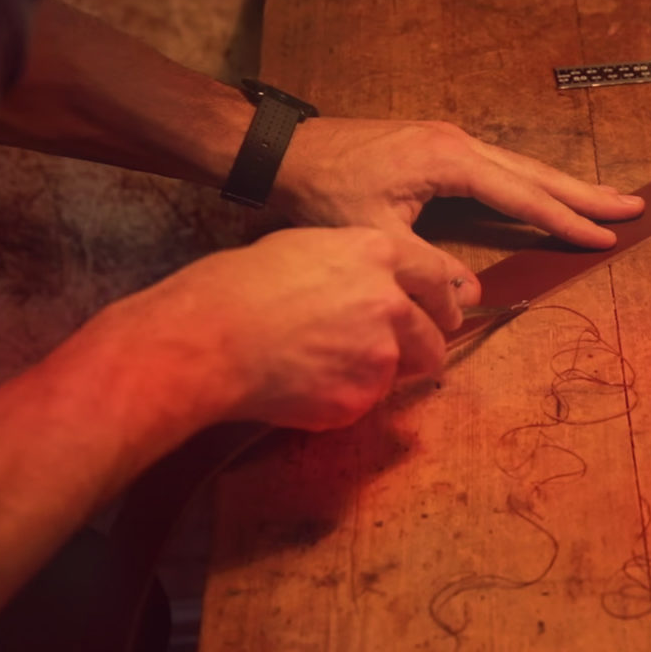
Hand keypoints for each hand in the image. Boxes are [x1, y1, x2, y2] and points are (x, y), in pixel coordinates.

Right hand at [102, 226, 476, 431]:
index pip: (435, 275)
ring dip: (378, 373)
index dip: (441, 298)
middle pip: (434, 332)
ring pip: (401, 371)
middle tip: (403, 355)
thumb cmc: (235, 288)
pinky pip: (363, 402)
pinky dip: (343, 399)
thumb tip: (368, 287)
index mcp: (374, 252)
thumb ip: (351, 268)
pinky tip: (302, 385)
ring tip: (324, 366)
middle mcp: (389, 299)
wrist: (206, 338)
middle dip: (423, 347)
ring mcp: (380, 351)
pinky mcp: (362, 396)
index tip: (444, 311)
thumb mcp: (302, 249)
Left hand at [271, 118, 645, 250]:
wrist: (281, 153)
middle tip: (634, 206)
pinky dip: (529, 182)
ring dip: (561, 185)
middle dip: (585, 193)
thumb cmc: (322, 191)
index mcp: (450, 160)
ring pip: (519, 166)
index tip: (605, 238)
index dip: (566, 221)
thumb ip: (427, 269)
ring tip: (603, 199)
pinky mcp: (434, 146)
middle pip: (535, 172)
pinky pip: (497, 166)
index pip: (524, 197)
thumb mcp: (375, 236)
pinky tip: (540, 192)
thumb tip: (470, 296)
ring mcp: (447, 140)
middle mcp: (457, 142)